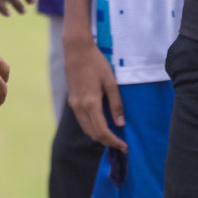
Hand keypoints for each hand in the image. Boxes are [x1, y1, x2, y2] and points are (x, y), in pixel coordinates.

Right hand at [64, 34, 125, 151]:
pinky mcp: (72, 101)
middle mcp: (79, 107)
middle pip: (93, 134)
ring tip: (113, 136)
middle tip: (121, 143)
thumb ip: (116, 104)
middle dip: (107, 142)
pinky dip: (92, 126)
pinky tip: (102, 123)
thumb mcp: (110, 82)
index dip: (114, 142)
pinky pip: (82, 120)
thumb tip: (120, 124)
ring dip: (99, 135)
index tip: (125, 147)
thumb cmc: (96, 63)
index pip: (102, 132)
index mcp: (90, 103)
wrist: (76, 50)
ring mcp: (74, 105)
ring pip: (86, 129)